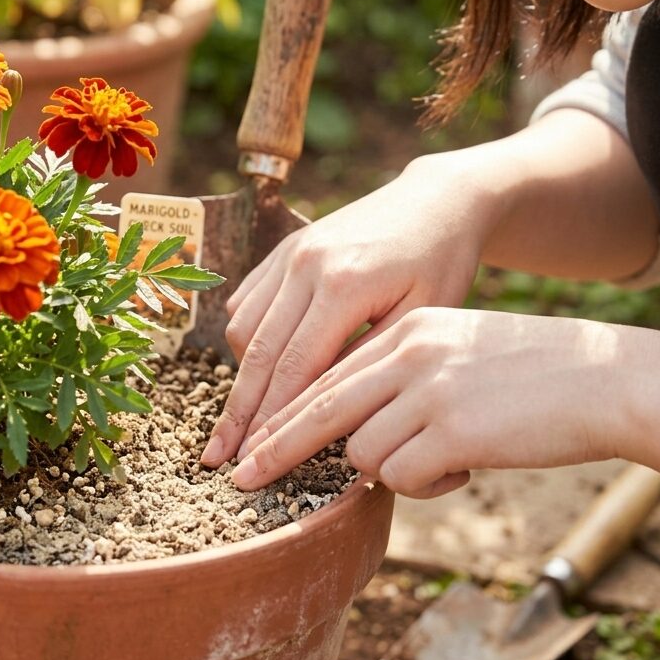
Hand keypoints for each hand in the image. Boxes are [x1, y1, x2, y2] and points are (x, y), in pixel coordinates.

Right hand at [200, 156, 491, 467]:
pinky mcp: (285, 249)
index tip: (253, 459)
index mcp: (344, 285)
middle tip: (217, 457)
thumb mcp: (424, 317)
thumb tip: (327, 413)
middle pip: (259, 352)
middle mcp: (305, 265)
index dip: (271, 419)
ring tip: (241, 420)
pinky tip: (256, 368)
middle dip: (237, 411)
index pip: (295, 367)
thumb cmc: (442, 263)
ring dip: (242, 375)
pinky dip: (246, 338)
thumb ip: (371, 361)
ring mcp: (290, 253)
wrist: (436, 200)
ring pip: (245, 327)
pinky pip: (248, 300)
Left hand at [230, 307, 638, 495]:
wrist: (605, 375)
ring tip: (444, 458)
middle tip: (241, 481)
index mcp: (405, 329)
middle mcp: (408, 351)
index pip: (324, 375)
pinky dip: (425, 486)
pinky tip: (466, 467)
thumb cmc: (529, 371)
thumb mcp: (455, 353)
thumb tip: (353, 439)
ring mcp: (429, 387)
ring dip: (391, 471)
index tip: (250, 443)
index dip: (281, 414)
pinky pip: (404, 477)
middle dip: (276, 450)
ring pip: (363, 452)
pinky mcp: (454, 427)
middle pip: (319, 409)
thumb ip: (400, 382)